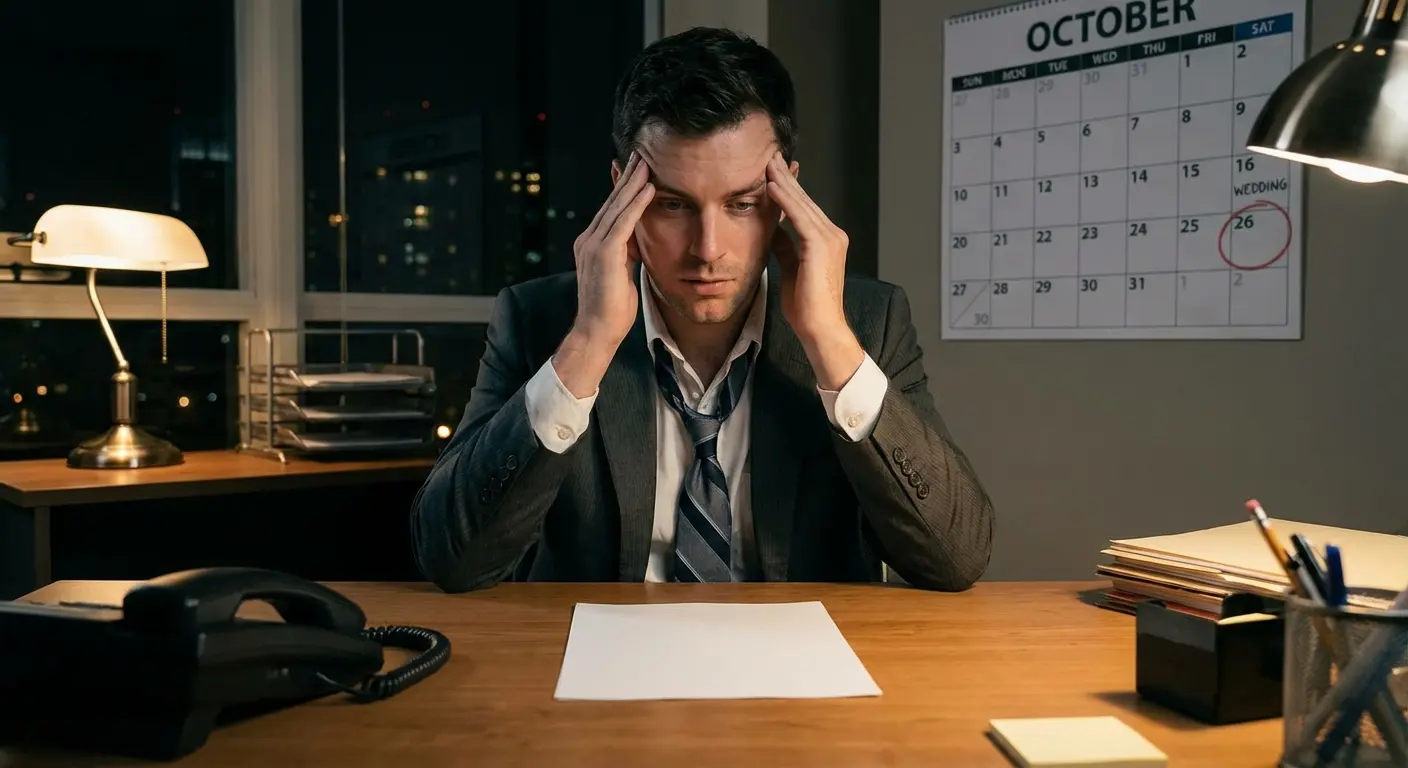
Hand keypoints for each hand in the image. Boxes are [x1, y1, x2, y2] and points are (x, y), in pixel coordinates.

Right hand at [553, 151, 654, 398]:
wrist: (597, 331)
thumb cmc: (613, 310)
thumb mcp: (623, 274)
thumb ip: (627, 254)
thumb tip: (639, 241)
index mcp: (592, 244)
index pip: (611, 210)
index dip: (623, 188)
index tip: (636, 169)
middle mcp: (588, 239)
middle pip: (612, 201)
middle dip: (628, 177)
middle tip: (641, 153)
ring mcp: (593, 245)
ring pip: (617, 206)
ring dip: (634, 182)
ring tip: (647, 161)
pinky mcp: (603, 253)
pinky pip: (623, 221)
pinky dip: (636, 203)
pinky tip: (649, 187)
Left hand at [765, 152, 849, 343]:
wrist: (820, 328)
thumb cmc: (806, 306)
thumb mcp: (790, 268)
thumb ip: (784, 246)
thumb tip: (771, 229)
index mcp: (826, 240)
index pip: (804, 207)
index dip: (789, 188)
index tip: (772, 171)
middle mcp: (832, 235)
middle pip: (804, 200)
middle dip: (786, 177)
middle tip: (769, 156)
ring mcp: (829, 239)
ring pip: (802, 204)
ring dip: (783, 182)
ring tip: (767, 163)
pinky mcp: (821, 246)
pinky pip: (800, 217)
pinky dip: (785, 201)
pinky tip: (771, 186)